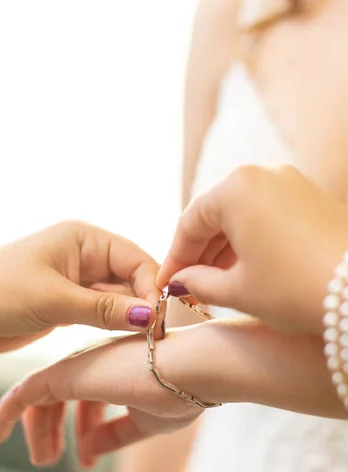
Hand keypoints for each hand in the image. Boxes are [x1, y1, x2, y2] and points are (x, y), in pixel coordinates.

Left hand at [0, 221, 161, 354]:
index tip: (159, 318)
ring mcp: (78, 279)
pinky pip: (104, 311)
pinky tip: (127, 339)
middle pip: (132, 277)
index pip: (135, 258)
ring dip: (132, 316)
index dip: (152, 287)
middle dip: (145, 303)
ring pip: (120, 296)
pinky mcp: (71, 302)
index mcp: (84, 238)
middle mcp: (85, 255)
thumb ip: (104, 308)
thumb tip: (150, 315)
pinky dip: (115, 324)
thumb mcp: (54, 299)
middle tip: (157, 334)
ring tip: (147, 340)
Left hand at [0, 327, 208, 466]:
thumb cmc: (182, 390)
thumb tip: (88, 450)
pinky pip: (25, 393)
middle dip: (53, 429)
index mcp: (114, 370)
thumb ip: (116, 434)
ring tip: (42, 459)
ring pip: (40, 399)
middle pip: (59, 399)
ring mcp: (79, 366)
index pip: (87, 398)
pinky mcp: (66, 373)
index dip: (83, 425)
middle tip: (49, 458)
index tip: (86, 454)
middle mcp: (92, 364)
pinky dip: (8, 412)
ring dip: (37, 430)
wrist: (194, 367)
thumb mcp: (147, 421)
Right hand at [158, 166, 347, 333]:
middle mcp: (262, 175)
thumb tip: (183, 281)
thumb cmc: (295, 289)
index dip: (174, 258)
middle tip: (188, 286)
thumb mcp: (238, 291)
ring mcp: (291, 183)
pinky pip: (267, 216)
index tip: (165, 284)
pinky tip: (246, 270)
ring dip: (225, 250)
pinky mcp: (311, 197)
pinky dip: (251, 242)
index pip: (190, 223)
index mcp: (236, 188)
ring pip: (242, 216)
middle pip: (215, 215)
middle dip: (200, 254)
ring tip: (215, 285)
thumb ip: (199, 282)